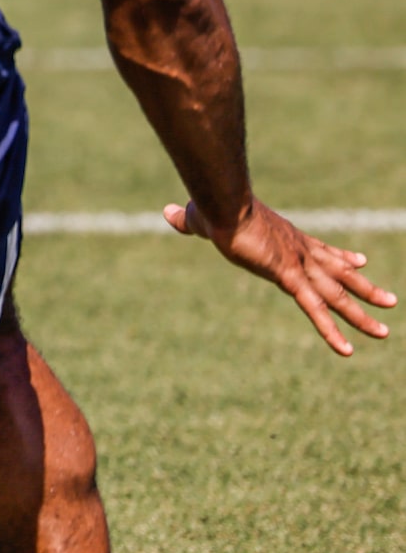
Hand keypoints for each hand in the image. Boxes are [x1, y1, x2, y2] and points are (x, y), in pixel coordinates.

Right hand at [166, 196, 395, 355]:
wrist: (224, 202)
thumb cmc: (215, 205)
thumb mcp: (202, 217)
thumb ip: (189, 221)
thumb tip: (168, 214)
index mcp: (285, 237)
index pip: (321, 249)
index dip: (342, 257)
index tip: (361, 260)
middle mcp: (299, 250)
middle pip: (338, 273)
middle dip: (364, 288)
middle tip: (389, 302)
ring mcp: (297, 263)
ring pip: (336, 295)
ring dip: (361, 314)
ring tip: (385, 332)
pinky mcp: (289, 276)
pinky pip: (315, 309)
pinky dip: (331, 330)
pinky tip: (347, 350)